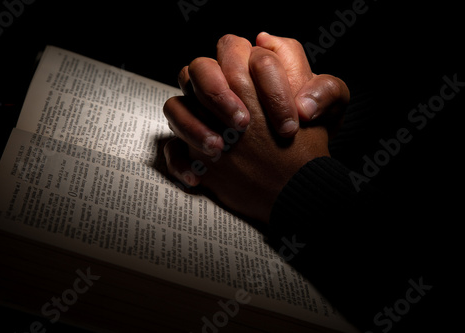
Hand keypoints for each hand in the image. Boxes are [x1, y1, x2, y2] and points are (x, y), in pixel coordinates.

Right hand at [163, 33, 348, 222]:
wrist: (293, 178)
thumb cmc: (308, 139)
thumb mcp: (328, 115)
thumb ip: (326, 93)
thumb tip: (302, 101)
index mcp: (251, 71)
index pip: (249, 56)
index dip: (270, 88)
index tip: (289, 124)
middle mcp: (221, 89)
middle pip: (199, 69)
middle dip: (218, 93)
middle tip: (242, 124)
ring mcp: (202, 118)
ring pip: (175, 106)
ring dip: (192, 125)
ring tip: (217, 149)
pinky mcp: (192, 148)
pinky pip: (170, 148)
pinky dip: (178, 161)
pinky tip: (197, 178)